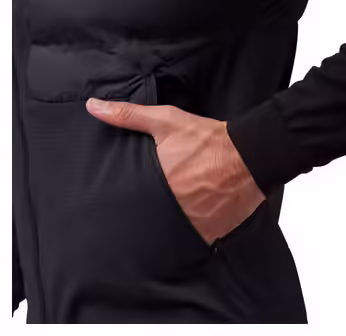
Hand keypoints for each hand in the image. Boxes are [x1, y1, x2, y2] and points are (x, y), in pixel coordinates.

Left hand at [86, 98, 265, 244]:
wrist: (250, 153)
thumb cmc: (208, 139)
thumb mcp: (166, 121)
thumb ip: (128, 115)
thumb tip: (93, 107)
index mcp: (158, 185)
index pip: (130, 203)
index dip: (127, 202)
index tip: (125, 201)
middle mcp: (174, 208)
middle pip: (150, 219)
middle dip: (149, 212)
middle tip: (154, 204)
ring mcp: (194, 223)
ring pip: (171, 232)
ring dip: (171, 224)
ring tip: (176, 211)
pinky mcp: (212, 232)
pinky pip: (195, 238)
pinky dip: (192, 231)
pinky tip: (194, 218)